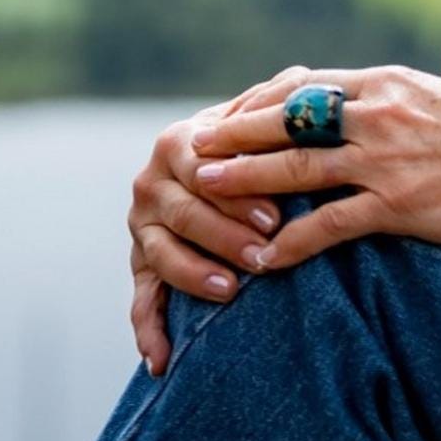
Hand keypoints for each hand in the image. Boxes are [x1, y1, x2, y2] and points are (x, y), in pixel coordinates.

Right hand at [124, 86, 297, 375]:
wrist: (227, 175)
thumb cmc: (257, 145)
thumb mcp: (265, 120)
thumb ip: (280, 102)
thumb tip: (301, 79)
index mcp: (179, 142)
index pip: (201, 166)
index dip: (236, 191)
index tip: (274, 214)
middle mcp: (151, 183)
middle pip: (181, 211)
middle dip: (223, 234)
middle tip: (263, 254)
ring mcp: (142, 227)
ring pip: (159, 254)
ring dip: (192, 274)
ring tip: (230, 291)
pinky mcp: (141, 266)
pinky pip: (140, 301)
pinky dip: (148, 331)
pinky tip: (163, 361)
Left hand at [184, 64, 440, 269]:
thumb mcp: (434, 95)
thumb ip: (389, 98)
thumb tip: (355, 101)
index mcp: (384, 83)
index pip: (302, 85)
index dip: (258, 102)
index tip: (227, 115)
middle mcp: (377, 114)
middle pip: (287, 119)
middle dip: (235, 133)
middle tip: (194, 145)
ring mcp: (385, 159)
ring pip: (298, 166)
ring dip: (246, 179)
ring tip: (206, 190)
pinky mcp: (397, 204)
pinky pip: (330, 224)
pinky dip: (292, 242)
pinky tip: (264, 259)